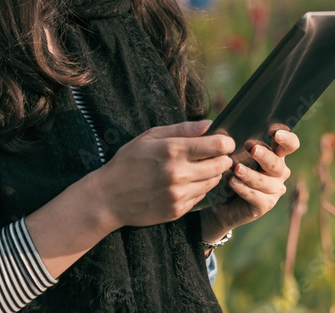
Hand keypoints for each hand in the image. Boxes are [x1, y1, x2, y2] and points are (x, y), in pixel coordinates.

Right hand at [91, 120, 234, 229]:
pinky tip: (186, 182)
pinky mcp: (178, 210)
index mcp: (172, 150)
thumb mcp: (150, 137)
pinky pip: (201, 197)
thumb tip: (209, 124)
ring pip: (213, 182)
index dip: (226, 142)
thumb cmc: (128, 161)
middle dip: (222, 158)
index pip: (217, 146)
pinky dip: (199, 188)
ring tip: (199, 167)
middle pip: (220, 165)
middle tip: (215, 154)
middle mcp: (178, 174)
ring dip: (212, 173)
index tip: (224, 141)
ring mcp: (179, 195)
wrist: (108, 197)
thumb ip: (182, 129)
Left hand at [200, 128, 299, 242]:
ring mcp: (275, 190)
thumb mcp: (237, 154)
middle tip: (253, 149)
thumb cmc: (233, 171)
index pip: (290, 144)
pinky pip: (256, 196)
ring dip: (250, 174)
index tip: (274, 132)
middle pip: (277, 163)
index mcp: (277, 155)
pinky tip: (233, 182)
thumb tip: (230, 132)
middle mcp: (280, 172)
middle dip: (265, 156)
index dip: (286, 138)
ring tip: (236, 169)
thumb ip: (241, 143)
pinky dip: (243, 188)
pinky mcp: (265, 205)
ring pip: (264, 181)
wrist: (223, 202)